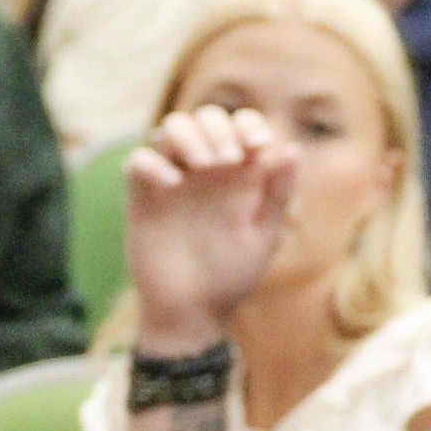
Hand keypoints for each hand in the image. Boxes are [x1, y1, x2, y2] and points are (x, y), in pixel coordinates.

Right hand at [126, 106, 298, 351]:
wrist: (192, 312)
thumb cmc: (230, 277)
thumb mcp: (262, 236)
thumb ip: (277, 194)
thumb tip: (291, 148)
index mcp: (236, 176)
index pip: (240, 126)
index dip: (249, 123)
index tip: (257, 146)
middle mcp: (203, 171)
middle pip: (205, 118)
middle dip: (218, 128)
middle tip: (227, 161)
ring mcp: (172, 180)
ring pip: (170, 128)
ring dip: (188, 135)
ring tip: (203, 165)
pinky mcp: (142, 196)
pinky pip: (139, 160)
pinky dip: (154, 162)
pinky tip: (172, 184)